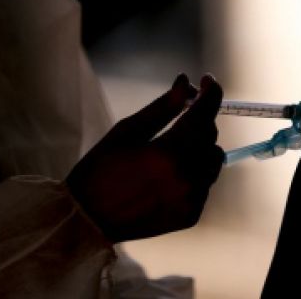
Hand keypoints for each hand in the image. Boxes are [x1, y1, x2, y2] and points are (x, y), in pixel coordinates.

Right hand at [66, 73, 224, 242]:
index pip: (205, 113)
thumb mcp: (127, 131)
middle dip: (199, 120)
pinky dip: (195, 172)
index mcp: (170, 152)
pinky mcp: (192, 214)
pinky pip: (205, 183)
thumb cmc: (101, 169)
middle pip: (210, 135)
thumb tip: (186, 82)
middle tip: (180, 116)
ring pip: (213, 160)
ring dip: (201, 147)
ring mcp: (192, 199)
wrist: (87, 219)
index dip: (211, 92)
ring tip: (174, 148)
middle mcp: (187, 177)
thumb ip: (163, 107)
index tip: (207, 81)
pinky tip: (171, 174)